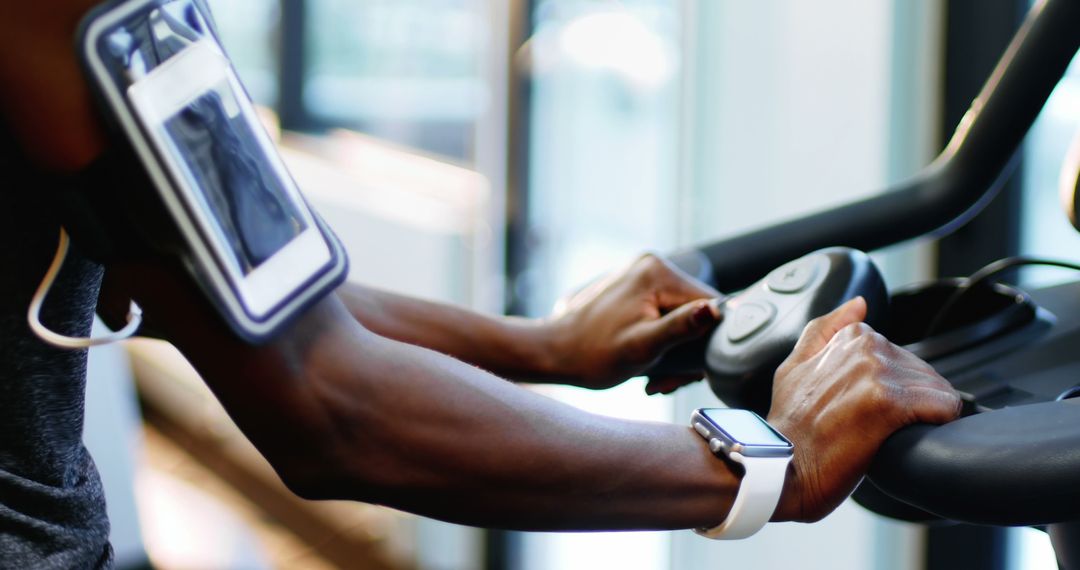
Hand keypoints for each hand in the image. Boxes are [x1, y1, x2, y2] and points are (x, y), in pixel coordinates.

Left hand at [544, 253, 722, 390]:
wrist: (553, 353)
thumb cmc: (592, 355)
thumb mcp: (642, 347)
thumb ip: (680, 328)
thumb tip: (713, 311)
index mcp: (658, 272)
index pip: (710, 306)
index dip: (706, 343)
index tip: (686, 373)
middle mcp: (653, 264)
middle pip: (695, 313)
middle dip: (686, 352)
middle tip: (663, 382)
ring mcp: (642, 274)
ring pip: (681, 317)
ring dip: (673, 351)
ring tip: (652, 377)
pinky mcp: (635, 288)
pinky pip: (663, 315)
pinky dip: (659, 340)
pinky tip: (645, 361)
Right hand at [767, 297, 960, 522]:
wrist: (783, 467)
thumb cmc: (789, 427)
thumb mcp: (794, 368)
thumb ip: (825, 330)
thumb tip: (859, 304)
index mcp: (849, 338)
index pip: (902, 356)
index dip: (894, 387)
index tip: (872, 408)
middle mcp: (865, 349)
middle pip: (922, 372)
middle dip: (911, 400)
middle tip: (878, 427)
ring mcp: (877, 373)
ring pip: (936, 388)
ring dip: (925, 414)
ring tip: (892, 434)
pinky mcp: (890, 403)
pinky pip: (944, 406)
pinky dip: (940, 423)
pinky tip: (914, 436)